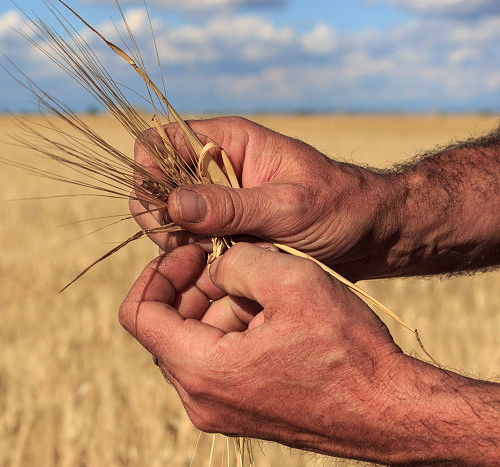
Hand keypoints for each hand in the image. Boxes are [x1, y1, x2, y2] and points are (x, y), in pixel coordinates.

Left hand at [119, 242, 404, 456]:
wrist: (389, 413)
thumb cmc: (347, 351)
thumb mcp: (291, 281)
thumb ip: (236, 260)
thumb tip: (214, 265)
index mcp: (201, 370)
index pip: (139, 314)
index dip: (157, 272)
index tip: (192, 252)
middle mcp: (199, 400)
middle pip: (165, 328)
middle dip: (191, 287)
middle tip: (228, 260)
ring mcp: (218, 412)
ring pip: (192, 344)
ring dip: (215, 308)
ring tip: (262, 287)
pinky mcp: (240, 414)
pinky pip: (216, 364)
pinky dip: (231, 332)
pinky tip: (271, 314)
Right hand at [131, 116, 395, 279]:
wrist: (371, 237)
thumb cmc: (340, 209)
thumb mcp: (288, 207)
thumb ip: (231, 206)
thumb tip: (174, 203)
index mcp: (227, 142)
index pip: (160, 142)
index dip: (150, 174)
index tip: (166, 213)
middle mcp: (214, 168)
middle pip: (154, 183)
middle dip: (159, 216)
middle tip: (182, 246)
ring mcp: (216, 201)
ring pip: (167, 217)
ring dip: (176, 241)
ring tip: (207, 258)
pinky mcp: (222, 230)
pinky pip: (188, 241)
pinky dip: (192, 257)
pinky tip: (216, 268)